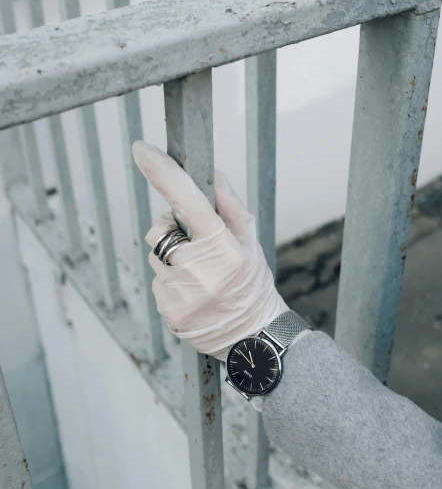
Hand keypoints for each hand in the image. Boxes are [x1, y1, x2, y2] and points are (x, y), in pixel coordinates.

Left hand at [132, 141, 287, 360]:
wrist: (251, 338)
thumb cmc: (251, 284)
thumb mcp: (250, 242)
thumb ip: (229, 205)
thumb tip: (211, 173)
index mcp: (223, 246)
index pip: (188, 201)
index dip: (163, 173)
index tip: (143, 150)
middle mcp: (200, 269)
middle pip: (161, 229)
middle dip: (174, 230)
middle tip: (199, 246)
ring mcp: (181, 292)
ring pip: (157, 256)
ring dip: (172, 258)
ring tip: (200, 275)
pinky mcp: (167, 310)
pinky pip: (157, 282)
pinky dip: (171, 282)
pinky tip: (193, 292)